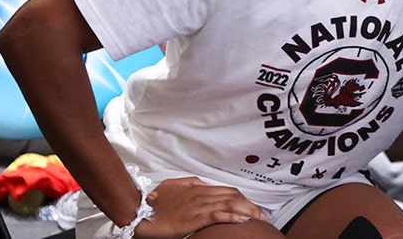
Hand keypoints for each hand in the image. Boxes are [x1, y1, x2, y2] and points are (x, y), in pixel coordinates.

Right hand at [133, 177, 269, 237]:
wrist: (138, 210)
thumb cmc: (154, 201)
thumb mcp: (174, 186)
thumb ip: (190, 184)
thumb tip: (203, 183)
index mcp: (198, 188)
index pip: (227, 190)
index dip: (243, 197)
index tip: (254, 205)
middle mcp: (201, 195)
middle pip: (232, 197)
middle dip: (251, 204)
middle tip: (264, 214)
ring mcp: (198, 206)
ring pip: (229, 205)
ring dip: (247, 210)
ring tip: (260, 217)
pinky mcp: (193, 219)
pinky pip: (217, 215)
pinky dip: (232, 216)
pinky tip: (243, 219)